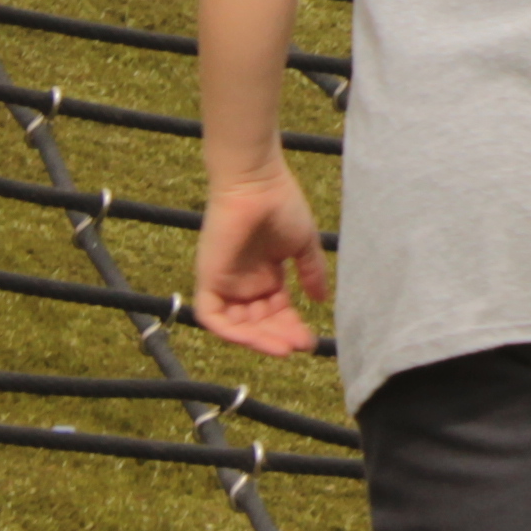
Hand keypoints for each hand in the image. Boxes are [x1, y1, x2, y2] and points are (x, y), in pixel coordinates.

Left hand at [188, 158, 330, 355]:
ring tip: (284, 347)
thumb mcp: (302, 245)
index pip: (276, 312)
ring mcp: (225, 282)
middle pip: (259, 323)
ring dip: (260, 340)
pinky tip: (256, 339)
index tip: (310, 341)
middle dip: (279, 337)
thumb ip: (311, 273)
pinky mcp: (208, 280)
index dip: (291, 328)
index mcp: (265, 275)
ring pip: (238, 326)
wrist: (257, 183)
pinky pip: (213, 317)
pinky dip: (232, 332)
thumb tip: (322, 300)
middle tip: (300, 346)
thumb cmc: (281, 205)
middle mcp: (243, 283)